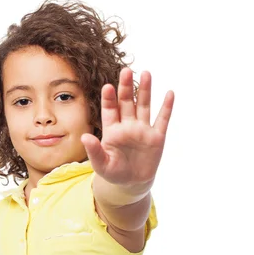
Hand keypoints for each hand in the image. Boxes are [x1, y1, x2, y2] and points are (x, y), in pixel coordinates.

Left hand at [81, 68, 173, 188]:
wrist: (131, 183)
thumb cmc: (114, 173)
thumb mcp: (101, 165)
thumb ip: (94, 151)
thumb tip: (84, 138)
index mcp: (112, 130)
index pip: (110, 110)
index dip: (109, 99)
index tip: (108, 86)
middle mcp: (128, 126)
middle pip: (127, 103)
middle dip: (126, 87)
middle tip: (126, 70)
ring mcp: (143, 130)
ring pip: (144, 106)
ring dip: (145, 90)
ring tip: (146, 73)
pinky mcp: (157, 137)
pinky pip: (162, 120)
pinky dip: (166, 107)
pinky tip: (169, 93)